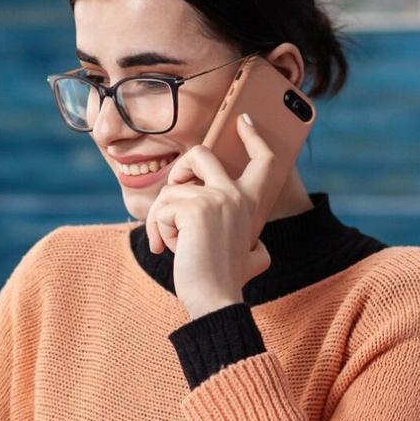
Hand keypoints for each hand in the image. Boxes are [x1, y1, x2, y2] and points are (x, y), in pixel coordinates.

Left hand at [146, 113, 274, 318]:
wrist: (215, 299)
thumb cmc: (227, 282)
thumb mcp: (252, 257)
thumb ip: (253, 242)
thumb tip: (257, 245)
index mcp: (250, 203)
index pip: (263, 160)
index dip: (254, 137)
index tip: (244, 121)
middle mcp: (236, 194)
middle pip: (200, 154)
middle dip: (180, 169)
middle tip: (175, 197)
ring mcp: (216, 198)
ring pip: (170, 189)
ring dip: (162, 218)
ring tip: (172, 244)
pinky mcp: (194, 209)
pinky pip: (161, 208)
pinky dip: (156, 230)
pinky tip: (168, 249)